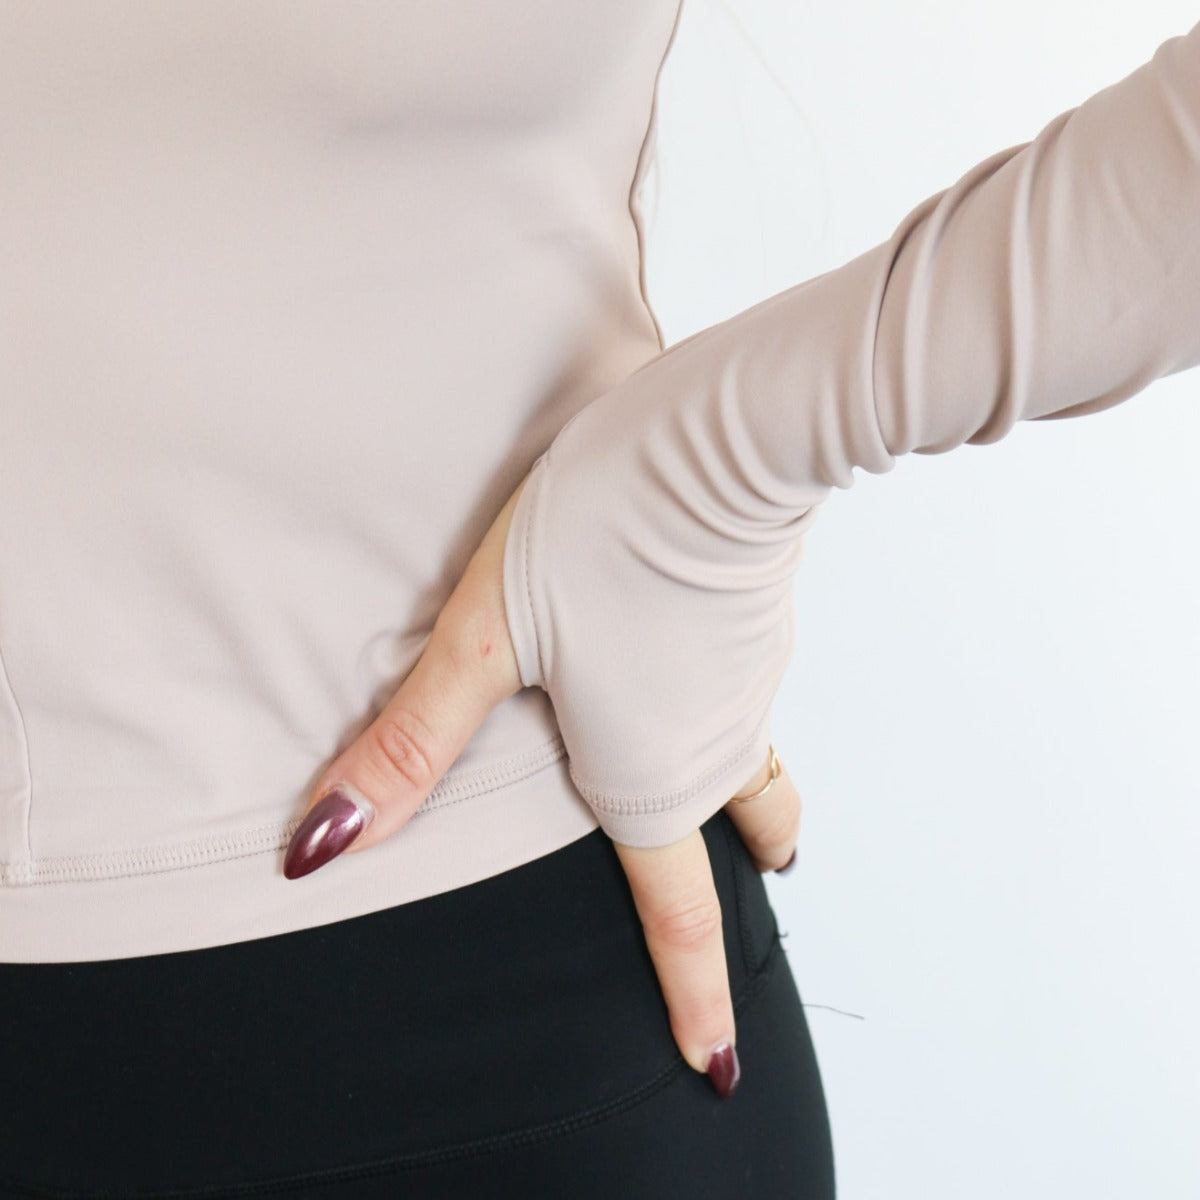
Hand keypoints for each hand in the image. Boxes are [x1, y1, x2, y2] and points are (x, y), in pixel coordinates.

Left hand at [282, 469, 802, 1096]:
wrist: (722, 441)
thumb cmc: (604, 536)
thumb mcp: (484, 639)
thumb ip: (409, 745)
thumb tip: (322, 847)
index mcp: (648, 774)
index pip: (680, 913)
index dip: (694, 998)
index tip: (715, 1063)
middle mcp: (712, 746)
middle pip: (739, 837)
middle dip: (734, 883)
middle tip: (733, 905)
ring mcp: (748, 686)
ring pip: (757, 768)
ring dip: (757, 806)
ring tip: (750, 821)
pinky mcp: (760, 627)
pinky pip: (752, 702)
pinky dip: (735, 721)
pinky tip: (703, 679)